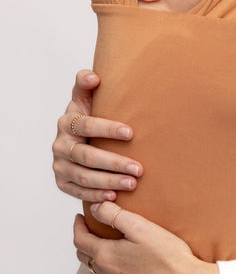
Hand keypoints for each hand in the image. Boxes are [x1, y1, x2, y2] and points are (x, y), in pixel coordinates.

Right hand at [52, 69, 143, 201]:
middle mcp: (60, 144)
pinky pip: (78, 192)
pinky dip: (96, 195)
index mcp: (67, 122)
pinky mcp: (62, 182)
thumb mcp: (85, 100)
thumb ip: (85, 85)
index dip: (106, 129)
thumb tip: (93, 77)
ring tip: (132, 184)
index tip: (130, 133)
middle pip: (86, 156)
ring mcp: (60, 165)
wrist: (77, 139)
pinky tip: (114, 196)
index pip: (85, 125)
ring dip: (109, 181)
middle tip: (138, 169)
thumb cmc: (88, 117)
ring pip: (84, 176)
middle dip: (114, 162)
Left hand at [74, 201, 222, 273]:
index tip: (81, 216)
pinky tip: (121, 260)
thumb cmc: (167, 256)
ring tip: (104, 241)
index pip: (80, 239)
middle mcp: (106, 273)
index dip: (78, 225)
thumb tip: (96, 207)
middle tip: (90, 226)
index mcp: (105, 255)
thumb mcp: (140, 227)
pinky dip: (108, 266)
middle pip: (84, 255)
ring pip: (96, 268)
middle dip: (83, 238)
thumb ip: (114, 215)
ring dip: (94, 253)